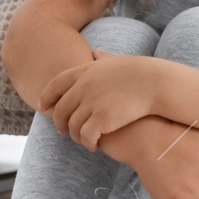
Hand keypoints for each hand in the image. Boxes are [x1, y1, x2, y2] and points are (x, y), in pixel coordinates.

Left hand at [37, 51, 159, 150]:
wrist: (156, 84)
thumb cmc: (141, 73)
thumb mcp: (117, 61)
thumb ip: (103, 58)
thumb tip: (95, 53)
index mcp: (85, 72)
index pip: (56, 85)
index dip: (46, 97)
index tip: (42, 107)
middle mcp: (84, 86)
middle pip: (60, 109)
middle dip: (59, 122)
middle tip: (63, 131)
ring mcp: (91, 103)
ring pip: (72, 126)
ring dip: (75, 136)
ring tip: (83, 141)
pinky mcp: (101, 119)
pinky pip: (86, 136)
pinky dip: (87, 143)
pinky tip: (94, 145)